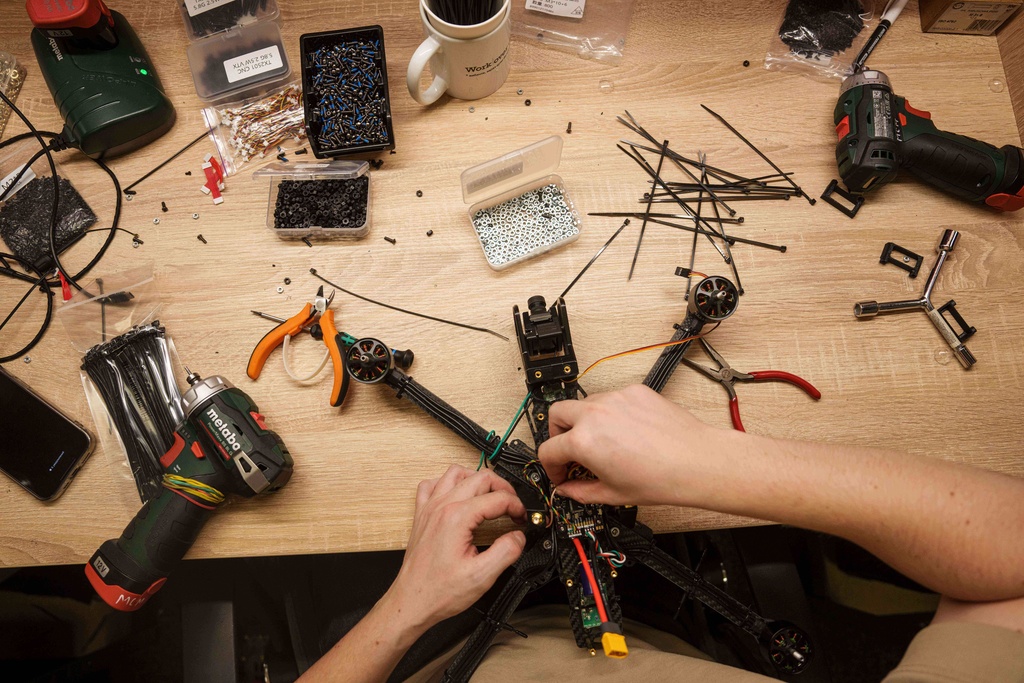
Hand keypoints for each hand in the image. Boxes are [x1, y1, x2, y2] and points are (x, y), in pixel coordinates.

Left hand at [386, 465, 526, 630]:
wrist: (412, 601)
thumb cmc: (439, 592)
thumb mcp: (482, 577)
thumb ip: (507, 552)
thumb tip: (518, 536)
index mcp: (458, 518)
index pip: (498, 498)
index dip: (517, 506)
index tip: (522, 518)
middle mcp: (442, 507)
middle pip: (480, 477)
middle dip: (503, 488)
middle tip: (513, 506)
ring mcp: (429, 508)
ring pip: (456, 473)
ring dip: (477, 479)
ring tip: (489, 495)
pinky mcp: (422, 515)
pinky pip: (432, 484)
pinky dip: (447, 484)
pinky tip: (457, 496)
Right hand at [538, 384, 738, 506]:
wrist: (696, 462)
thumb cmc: (661, 478)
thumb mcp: (612, 494)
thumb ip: (580, 491)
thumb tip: (567, 490)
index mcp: (584, 441)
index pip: (548, 450)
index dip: (551, 468)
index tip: (561, 474)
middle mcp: (595, 413)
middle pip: (556, 414)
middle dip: (557, 434)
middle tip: (570, 450)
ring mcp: (615, 398)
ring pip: (584, 403)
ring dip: (584, 421)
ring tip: (602, 442)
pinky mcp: (634, 391)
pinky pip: (612, 398)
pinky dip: (611, 413)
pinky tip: (626, 432)